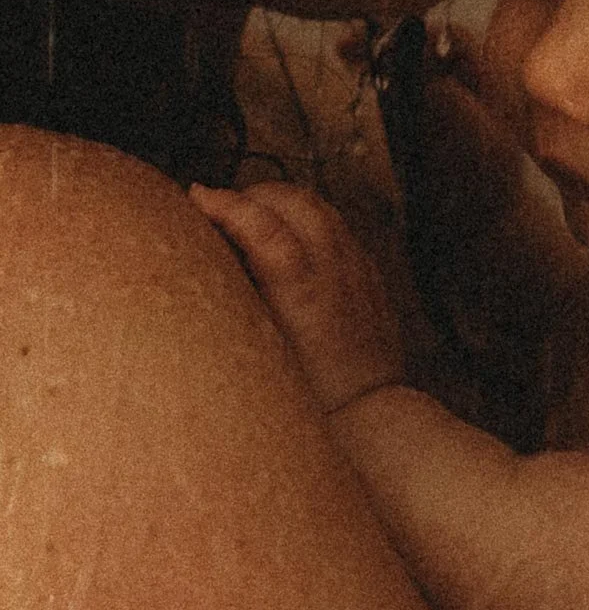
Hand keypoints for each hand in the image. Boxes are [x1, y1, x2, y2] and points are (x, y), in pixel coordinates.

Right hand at [190, 182, 404, 414]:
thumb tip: (204, 263)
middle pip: (293, 202)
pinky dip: (307, 217)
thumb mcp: (260, 354)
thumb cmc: (309, 399)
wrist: (371, 415)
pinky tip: (289, 236)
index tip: (197, 197)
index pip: (263, 225)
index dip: (226, 204)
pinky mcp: (370, 273)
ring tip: (251, 213)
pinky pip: (337, 225)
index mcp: (304, 292)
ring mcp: (357, 268)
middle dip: (252, 194)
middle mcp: (335, 270)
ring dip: (281, 200)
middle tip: (220, 206)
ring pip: (319, 206)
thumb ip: (236, 301)